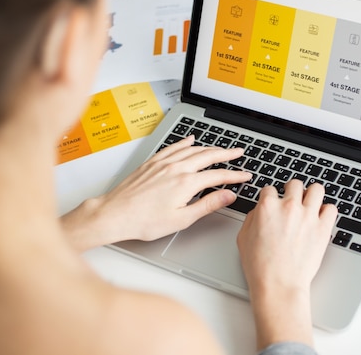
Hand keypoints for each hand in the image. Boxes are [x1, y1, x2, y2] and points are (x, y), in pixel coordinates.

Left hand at [61, 136, 251, 250]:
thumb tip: (228, 196)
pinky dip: (185, 142)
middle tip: (239, 151)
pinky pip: (173, 146)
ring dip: (209, 147)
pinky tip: (190, 140)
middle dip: (226, 153)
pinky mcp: (152, 162)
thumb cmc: (144, 221)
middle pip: (208, 156)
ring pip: (192, 149)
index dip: (235, 175)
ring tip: (221, 148)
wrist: (115, 213)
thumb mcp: (182, 219)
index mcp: (186, 183)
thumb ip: (207, 205)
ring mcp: (163, 163)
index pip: (218, 175)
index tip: (245, 175)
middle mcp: (176, 168)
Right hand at [236, 180, 336, 348]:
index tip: (273, 202)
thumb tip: (259, 211)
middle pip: (294, 184)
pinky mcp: (323, 228)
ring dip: (312, 194)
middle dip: (291, 190)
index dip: (270, 196)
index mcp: (267, 207)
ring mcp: (308, 216)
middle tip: (292, 199)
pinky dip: (326, 211)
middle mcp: (289, 207)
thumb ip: (252, 218)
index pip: (270, 188)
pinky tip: (321, 217)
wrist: (278, 284)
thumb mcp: (243, 238)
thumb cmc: (260, 266)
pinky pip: (331, 208)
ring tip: (310, 203)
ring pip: (316, 189)